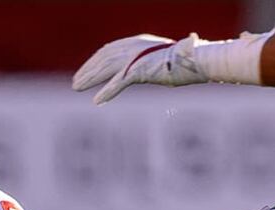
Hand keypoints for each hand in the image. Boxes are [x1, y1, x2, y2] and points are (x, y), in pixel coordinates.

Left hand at [72, 33, 206, 104]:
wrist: (199, 60)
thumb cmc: (187, 62)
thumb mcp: (163, 61)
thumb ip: (149, 64)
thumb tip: (144, 70)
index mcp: (138, 42)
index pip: (109, 49)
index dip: (94, 61)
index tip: (84, 72)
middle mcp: (134, 47)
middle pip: (103, 59)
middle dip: (87, 71)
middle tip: (74, 84)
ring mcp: (137, 59)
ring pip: (106, 69)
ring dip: (89, 79)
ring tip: (76, 88)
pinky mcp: (141, 71)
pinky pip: (119, 83)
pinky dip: (107, 91)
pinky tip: (96, 101)